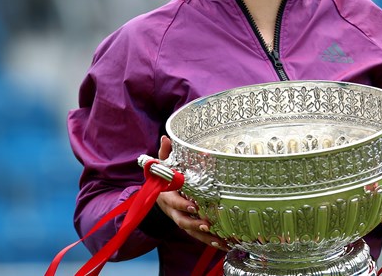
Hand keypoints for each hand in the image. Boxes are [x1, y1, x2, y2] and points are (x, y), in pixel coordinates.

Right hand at [155, 136, 229, 250]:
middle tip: (207, 225)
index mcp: (167, 195)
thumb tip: (166, 137)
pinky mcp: (189, 227)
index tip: (193, 206)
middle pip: (182, 220)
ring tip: (220, 240)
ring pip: (191, 231)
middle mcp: (173, 210)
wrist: (157, 194)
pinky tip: (224, 244)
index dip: (182, 205)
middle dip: (194, 224)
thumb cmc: (163, 177)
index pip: (173, 201)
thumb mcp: (162, 164)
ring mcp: (181, 219)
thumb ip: (165, 153)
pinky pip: (198, 236)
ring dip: (205, 237)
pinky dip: (210, 241)